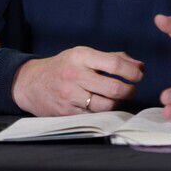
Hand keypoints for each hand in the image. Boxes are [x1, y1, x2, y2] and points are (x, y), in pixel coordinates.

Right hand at [11, 46, 143, 116]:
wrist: (30, 83)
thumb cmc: (64, 66)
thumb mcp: (84, 55)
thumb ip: (113, 58)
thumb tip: (139, 66)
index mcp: (81, 56)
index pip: (114, 64)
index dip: (131, 71)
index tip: (139, 75)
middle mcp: (75, 75)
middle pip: (113, 88)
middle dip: (129, 90)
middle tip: (131, 89)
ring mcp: (70, 95)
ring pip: (105, 105)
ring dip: (117, 103)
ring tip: (118, 98)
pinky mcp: (66, 112)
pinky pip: (93, 115)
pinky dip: (103, 112)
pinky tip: (103, 105)